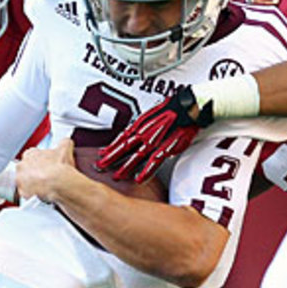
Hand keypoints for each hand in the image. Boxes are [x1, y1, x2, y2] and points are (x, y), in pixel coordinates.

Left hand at [16, 139, 79, 202]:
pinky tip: (42, 194)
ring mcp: (20, 180)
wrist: (58, 184)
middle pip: (27, 169)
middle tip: (46, 177)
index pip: (32, 156)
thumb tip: (66, 142)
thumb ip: (64, 143)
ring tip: (45, 187)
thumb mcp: (65, 149)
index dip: (40, 161)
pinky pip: (26, 194)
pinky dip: (33, 195)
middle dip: (35, 173)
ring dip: (32, 184)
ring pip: (25, 182)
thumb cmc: (59, 168)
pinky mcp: (22, 193)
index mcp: (30, 154)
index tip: (46, 166)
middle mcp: (22, 165)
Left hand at [96, 86, 211, 182]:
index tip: (102, 153)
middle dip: (111, 158)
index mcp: (141, 125)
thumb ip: (143, 126)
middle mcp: (144, 134)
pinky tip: (139, 179)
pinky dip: (145, 172)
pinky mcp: (165, 148)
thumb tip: (138, 133)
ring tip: (117, 176)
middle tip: (101, 166)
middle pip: (124, 148)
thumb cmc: (172, 109)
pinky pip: (153, 163)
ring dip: (125, 167)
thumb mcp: (152, 115)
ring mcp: (154, 142)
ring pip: (135, 157)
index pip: (122, 138)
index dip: (111, 147)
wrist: (186, 108)